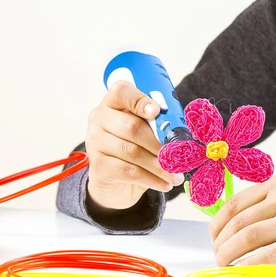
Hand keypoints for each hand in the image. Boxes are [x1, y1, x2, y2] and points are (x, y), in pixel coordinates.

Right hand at [86, 81, 184, 209]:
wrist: (113, 182)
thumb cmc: (133, 149)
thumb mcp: (144, 131)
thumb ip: (156, 124)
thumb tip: (180, 130)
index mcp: (112, 104)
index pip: (121, 92)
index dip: (140, 100)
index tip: (157, 111)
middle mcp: (99, 120)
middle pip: (131, 126)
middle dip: (160, 143)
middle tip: (179, 155)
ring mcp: (95, 143)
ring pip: (132, 152)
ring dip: (159, 165)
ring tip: (176, 175)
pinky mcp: (98, 166)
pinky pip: (129, 172)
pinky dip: (151, 179)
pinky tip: (164, 184)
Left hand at [210, 176, 275, 265]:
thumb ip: (265, 209)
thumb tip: (227, 232)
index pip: (234, 204)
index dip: (217, 225)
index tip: (212, 239)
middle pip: (238, 222)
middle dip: (221, 243)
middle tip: (218, 257)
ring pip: (248, 237)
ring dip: (229, 254)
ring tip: (225, 265)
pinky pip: (270, 255)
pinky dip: (250, 265)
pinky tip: (242, 271)